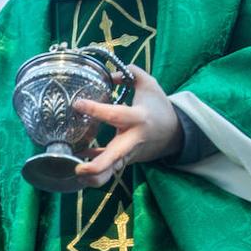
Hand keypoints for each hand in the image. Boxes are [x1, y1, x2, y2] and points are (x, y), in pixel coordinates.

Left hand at [70, 66, 181, 188]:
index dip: (96, 110)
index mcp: (139, 118)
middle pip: (115, 157)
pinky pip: (109, 169)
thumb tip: (109, 72)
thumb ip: (130, 74)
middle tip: (78, 169)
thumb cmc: (159, 107)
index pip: (116, 115)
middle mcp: (133, 139)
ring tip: (75, 173)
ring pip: (112, 171)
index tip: (77, 104)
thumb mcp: (149, 85)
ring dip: (94, 178)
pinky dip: (94, 171)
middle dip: (97, 166)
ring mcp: (129, 153)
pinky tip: (77, 164)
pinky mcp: (126, 160)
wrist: (175, 133)